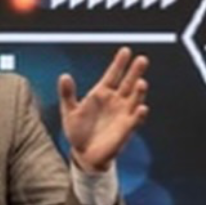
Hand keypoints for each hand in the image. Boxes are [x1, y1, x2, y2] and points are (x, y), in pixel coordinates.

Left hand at [59, 47, 149, 172]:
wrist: (84, 154)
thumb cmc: (78, 131)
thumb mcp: (69, 111)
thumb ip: (67, 94)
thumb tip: (64, 76)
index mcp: (101, 93)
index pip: (113, 74)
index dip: (119, 63)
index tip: (126, 51)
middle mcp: (115, 101)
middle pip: (128, 82)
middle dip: (135, 71)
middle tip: (141, 59)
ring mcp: (122, 113)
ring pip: (134, 99)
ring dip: (139, 91)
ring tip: (141, 82)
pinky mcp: (126, 128)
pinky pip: (135, 120)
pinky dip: (139, 114)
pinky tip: (141, 107)